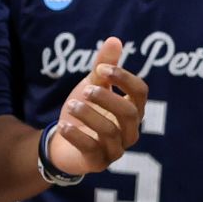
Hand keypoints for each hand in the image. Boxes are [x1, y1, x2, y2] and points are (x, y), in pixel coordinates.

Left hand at [47, 37, 148, 174]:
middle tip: (86, 89)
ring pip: (110, 131)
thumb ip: (103, 67)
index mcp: (131, 109)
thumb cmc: (84, 111)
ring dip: (89, 115)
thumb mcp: (91, 86)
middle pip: (129, 113)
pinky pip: (92, 149)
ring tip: (71, 105)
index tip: (102, 69)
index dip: (125, 79)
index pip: (141, 93)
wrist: (62, 142)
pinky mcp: (98, 162)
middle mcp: (129, 130)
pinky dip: (77, 136)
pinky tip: (64, 125)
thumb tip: (115, 39)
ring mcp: (115, 148)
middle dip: (107, 98)